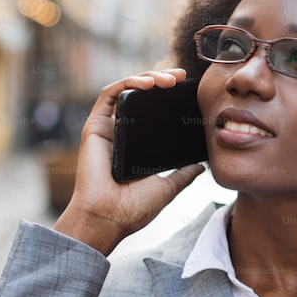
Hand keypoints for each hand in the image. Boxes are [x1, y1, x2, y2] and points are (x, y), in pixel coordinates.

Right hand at [54, 69, 204, 254]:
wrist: (108, 219)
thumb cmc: (132, 209)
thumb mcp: (167, 187)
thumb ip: (182, 174)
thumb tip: (201, 166)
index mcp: (136, 144)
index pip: (152, 110)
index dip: (168, 96)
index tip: (188, 89)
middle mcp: (120, 132)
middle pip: (140, 95)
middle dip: (161, 79)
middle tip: (180, 76)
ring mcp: (107, 128)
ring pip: (126, 89)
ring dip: (147, 77)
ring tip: (169, 79)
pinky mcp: (95, 126)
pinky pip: (109, 94)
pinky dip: (128, 83)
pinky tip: (148, 83)